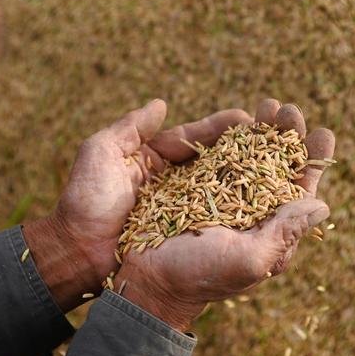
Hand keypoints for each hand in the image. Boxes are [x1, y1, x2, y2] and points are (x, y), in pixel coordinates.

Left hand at [23, 99, 251, 310]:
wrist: (77, 252)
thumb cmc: (85, 200)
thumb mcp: (100, 153)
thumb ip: (130, 127)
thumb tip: (161, 103)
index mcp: (153, 159)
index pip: (192, 138)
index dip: (220, 128)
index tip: (248, 118)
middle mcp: (172, 182)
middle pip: (212, 160)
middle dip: (242, 147)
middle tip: (272, 134)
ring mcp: (180, 209)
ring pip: (219, 187)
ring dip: (247, 175)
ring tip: (277, 162)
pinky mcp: (184, 233)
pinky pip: (215, 217)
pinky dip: (237, 208)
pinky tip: (263, 200)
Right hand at [114, 99, 334, 331]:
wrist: (147, 279)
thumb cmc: (200, 276)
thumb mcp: (247, 260)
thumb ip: (283, 234)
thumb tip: (321, 205)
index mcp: (270, 228)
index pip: (299, 190)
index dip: (312, 161)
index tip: (322, 132)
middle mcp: (250, 210)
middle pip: (276, 166)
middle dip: (286, 136)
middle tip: (289, 111)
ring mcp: (222, 195)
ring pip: (249, 156)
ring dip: (261, 130)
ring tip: (268, 106)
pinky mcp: (194, 185)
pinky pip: (216, 156)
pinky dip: (228, 136)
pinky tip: (237, 119)